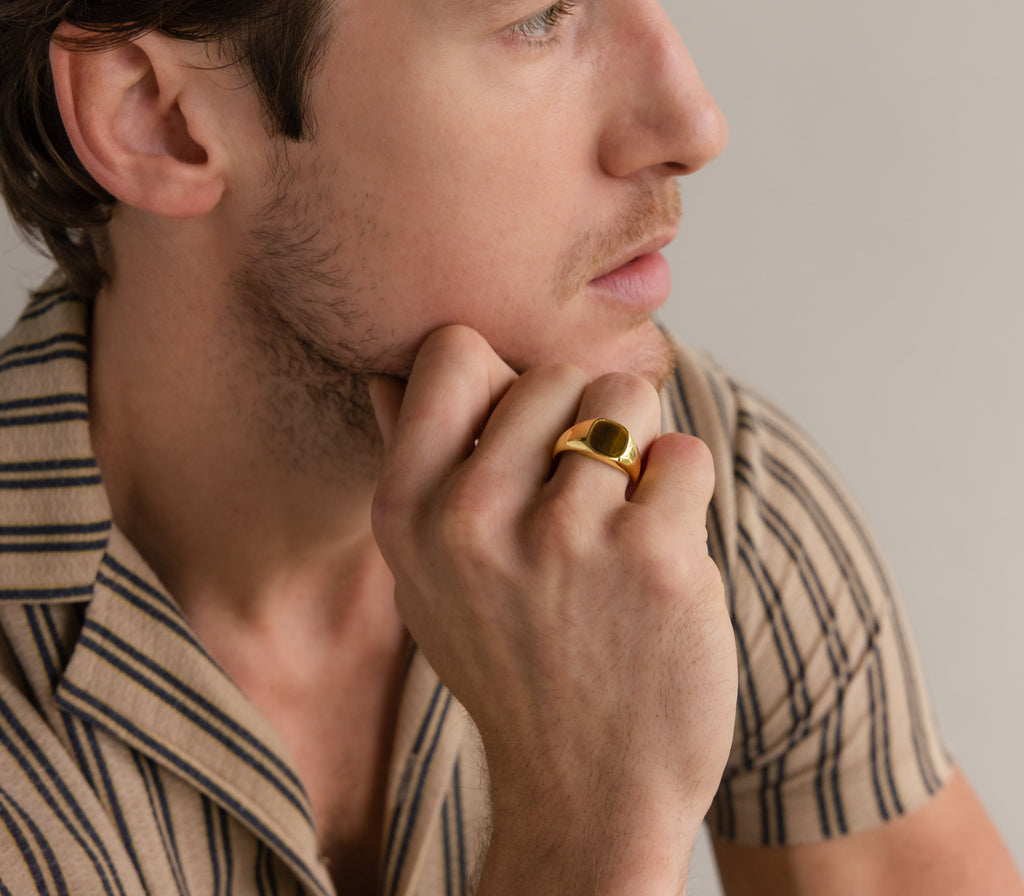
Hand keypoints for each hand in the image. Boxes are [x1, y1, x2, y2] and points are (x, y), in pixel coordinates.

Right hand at [370, 326, 736, 893]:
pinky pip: (684, 455)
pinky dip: (683, 493)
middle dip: (581, 421)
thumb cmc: (510, 662)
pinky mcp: (654, 561)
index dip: (501, 380)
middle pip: (556, 373)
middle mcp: (472, 517)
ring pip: (626, 399)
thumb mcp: (426, 575)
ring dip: (637, 449)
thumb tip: (389, 369)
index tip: (525, 435)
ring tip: (621, 520)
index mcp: (406, 511)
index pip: (454, 352)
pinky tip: (659, 555)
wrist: (585, 794)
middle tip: (581, 497)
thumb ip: (413, 465)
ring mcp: (563, 538)